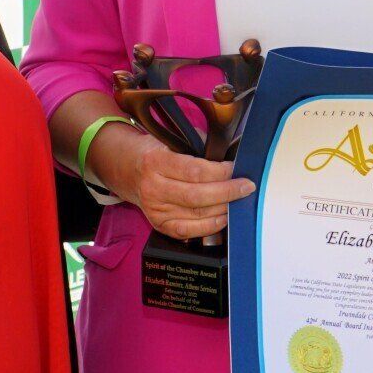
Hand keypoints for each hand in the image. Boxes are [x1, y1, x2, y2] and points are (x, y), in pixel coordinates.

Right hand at [103, 130, 253, 239]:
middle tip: (246, 187)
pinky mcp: (159, 224)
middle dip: (227, 192)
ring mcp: (155, 210)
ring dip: (223, 209)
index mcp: (155, 161)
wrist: (127, 170)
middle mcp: (153, 188)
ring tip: (238, 201)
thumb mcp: (171, 141)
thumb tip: (229, 153)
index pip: (194, 171)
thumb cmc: (154, 153)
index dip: (220, 171)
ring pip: (196, 215)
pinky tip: (222, 217)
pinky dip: (209, 227)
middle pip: (197, 196)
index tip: (236, 167)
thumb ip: (197, 146)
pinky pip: (188, 231)